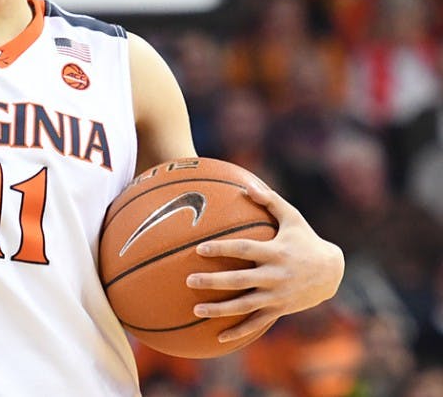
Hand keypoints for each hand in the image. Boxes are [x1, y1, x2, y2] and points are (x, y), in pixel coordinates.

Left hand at [184, 181, 344, 343]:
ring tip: (195, 310)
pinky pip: (256, 323)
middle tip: (189, 280)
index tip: (200, 248)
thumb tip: (246, 185)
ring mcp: (277, 296)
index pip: (244, 250)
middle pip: (239, 280)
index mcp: (275, 252)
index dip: (222, 249)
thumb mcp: (292, 217)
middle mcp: (275, 276)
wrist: (333, 272)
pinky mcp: (279, 310)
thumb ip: (269, 201)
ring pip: (244, 306)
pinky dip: (238, 331)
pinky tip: (218, 336)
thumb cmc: (306, 239)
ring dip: (220, 310)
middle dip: (213, 282)